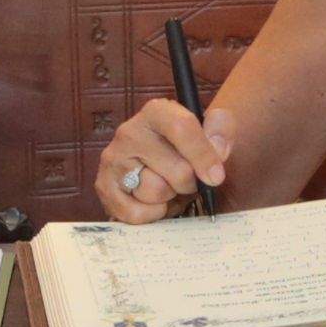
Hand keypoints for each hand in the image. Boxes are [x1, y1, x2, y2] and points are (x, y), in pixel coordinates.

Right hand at [97, 99, 229, 220]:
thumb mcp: (211, 130)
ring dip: (169, 197)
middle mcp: (129, 131)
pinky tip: (155, 202)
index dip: (204, 155)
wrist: (160, 163)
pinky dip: (152, 214)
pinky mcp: (104, 186)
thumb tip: (218, 150)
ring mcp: (113, 159)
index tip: (216, 176)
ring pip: (156, 191)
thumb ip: (221, 130)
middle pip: (176, 170)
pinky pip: (134, 213)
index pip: (182, 128)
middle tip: (187, 179)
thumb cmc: (187, 147)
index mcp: (157, 112)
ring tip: (168, 187)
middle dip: (189, 182)